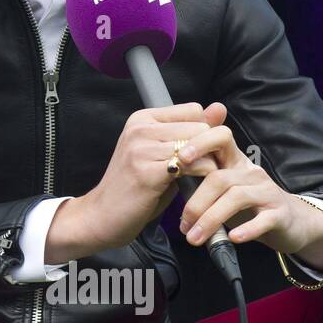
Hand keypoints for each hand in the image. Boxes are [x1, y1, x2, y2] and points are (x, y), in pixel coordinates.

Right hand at [81, 102, 223, 249]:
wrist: (103, 214)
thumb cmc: (135, 186)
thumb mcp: (163, 153)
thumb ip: (190, 131)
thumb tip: (220, 108)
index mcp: (141, 119)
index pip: (193, 110)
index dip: (204, 132)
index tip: (202, 153)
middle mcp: (139, 129)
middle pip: (199, 127)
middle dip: (210, 149)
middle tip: (209, 169)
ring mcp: (141, 150)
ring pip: (198, 145)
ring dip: (209, 164)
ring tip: (204, 179)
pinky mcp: (146, 172)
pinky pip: (192, 166)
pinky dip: (202, 177)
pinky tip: (197, 188)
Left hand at [175, 101, 322, 255]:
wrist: (291, 223)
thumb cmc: (248, 205)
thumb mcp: (223, 190)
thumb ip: (198, 181)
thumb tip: (161, 180)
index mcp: (234, 161)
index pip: (220, 138)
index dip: (199, 144)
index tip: (179, 159)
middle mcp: (250, 172)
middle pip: (219, 178)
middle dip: (196, 203)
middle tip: (182, 226)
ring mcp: (267, 192)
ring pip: (235, 198)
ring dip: (211, 219)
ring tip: (194, 238)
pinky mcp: (280, 214)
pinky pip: (263, 220)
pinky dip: (246, 229)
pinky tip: (232, 238)